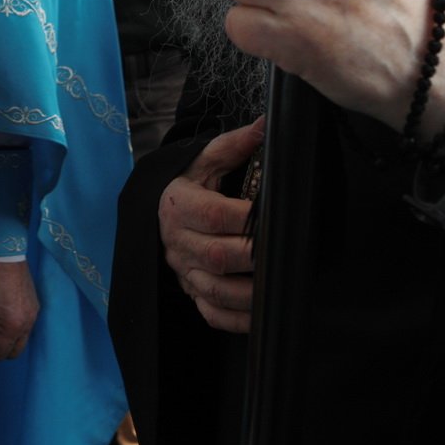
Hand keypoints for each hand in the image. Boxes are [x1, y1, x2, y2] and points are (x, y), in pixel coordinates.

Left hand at [0, 258, 39, 364]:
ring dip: (7, 338)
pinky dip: (15, 327)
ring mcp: (34, 315)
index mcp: (11, 327)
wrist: (3, 252)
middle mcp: (27, 324)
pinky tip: (4, 310)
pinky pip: (26, 327)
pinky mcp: (36, 306)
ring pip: (20, 341)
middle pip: (12, 353)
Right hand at [159, 119, 262, 333]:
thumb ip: (233, 145)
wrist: (160, 211)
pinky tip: (262, 314)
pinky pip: (212, 314)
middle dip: (254, 257)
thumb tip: (266, 125)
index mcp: (179, 204)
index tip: (271, 214)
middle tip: (284, 253)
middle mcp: (177, 241)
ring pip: (215, 290)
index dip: (244, 218)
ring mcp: (183, 272)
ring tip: (278, 285)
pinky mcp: (190, 293)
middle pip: (217, 256)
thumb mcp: (204, 161)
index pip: (213, 214)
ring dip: (250, 293)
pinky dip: (238, 320)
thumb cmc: (190, 185)